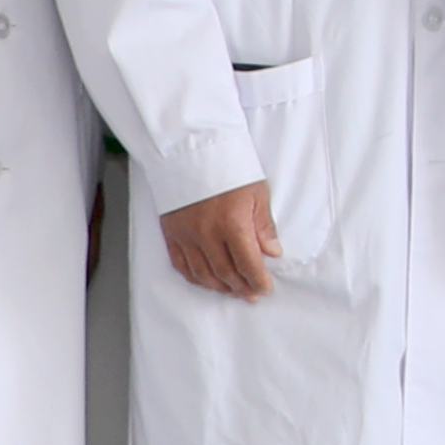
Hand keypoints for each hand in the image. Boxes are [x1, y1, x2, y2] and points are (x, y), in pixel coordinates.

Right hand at [160, 178, 280, 300]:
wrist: (190, 150)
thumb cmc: (228, 167)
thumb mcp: (257, 192)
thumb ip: (264, 226)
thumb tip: (272, 253)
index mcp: (232, 224)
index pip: (248, 264)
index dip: (259, 281)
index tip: (266, 288)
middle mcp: (207, 234)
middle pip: (226, 273)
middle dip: (242, 287)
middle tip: (253, 294)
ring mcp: (186, 235)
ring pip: (203, 274)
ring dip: (220, 287)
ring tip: (233, 290)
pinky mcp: (171, 233)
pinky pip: (182, 265)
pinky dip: (196, 278)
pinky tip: (207, 281)